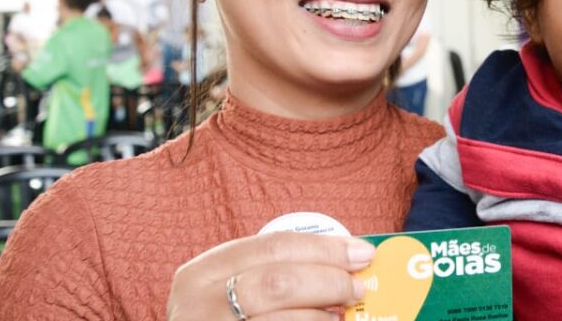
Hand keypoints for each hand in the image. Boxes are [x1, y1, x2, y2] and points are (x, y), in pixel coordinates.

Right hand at [167, 232, 374, 320]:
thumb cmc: (221, 317)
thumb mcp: (228, 288)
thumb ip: (273, 270)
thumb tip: (345, 258)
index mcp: (201, 274)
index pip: (272, 248)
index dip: (324, 248)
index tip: (361, 252)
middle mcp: (200, 306)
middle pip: (278, 283)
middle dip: (328, 281)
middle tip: (357, 286)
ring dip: (321, 316)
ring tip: (343, 313)